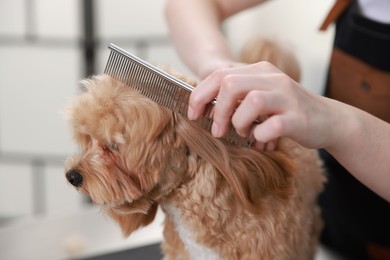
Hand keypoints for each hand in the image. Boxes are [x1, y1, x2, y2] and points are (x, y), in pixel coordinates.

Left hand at [188, 62, 335, 149]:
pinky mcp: (297, 117)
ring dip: (239, 122)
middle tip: (217, 130)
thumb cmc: (287, 112)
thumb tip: (204, 108)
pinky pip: (270, 126)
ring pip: (251, 101)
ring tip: (243, 133)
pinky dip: (259, 136)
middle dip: (217, 110)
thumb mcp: (262, 97)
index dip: (200, 96)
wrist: (328, 120)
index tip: (193, 114)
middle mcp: (273, 79)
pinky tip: (261, 140)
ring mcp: (286, 97)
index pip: (220, 75)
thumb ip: (238, 97)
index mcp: (260, 71)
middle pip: (230, 85)